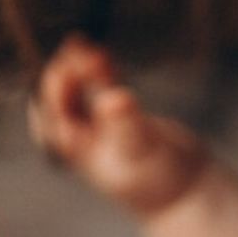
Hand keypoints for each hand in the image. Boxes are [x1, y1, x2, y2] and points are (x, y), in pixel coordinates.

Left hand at [29, 35, 207, 214]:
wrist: (186, 193)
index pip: (52, 114)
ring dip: (77, 69)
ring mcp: (98, 132)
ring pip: (75, 94)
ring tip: (82, 43)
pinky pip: (98, 93)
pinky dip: (98, 74)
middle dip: (64, 72)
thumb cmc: (161, 180)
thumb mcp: (143, 150)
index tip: (73, 64)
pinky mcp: (117, 122)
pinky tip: (102, 57)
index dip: (57, 86)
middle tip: (77, 46)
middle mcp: (82, 141)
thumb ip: (126, 125)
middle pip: (58, 101)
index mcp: (77, 152)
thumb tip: (112, 99)